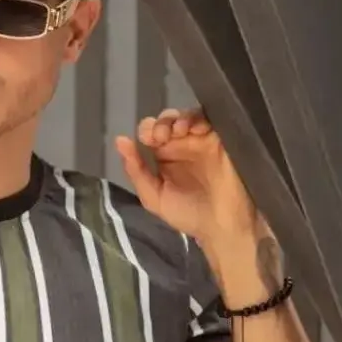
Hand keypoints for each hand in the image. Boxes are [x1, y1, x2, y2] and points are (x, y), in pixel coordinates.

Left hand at [114, 108, 258, 244]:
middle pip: (168, 120)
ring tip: (178, 131)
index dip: (147, 129)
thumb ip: (136, 171)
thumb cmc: (187, 215)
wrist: (220, 225)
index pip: (151, 133)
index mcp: (164, 157)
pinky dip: (201, 119)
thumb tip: (120, 140)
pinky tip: (196, 129)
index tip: (148, 139)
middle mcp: (182, 145)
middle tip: (162, 136)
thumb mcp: (154, 197)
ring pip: (188, 116)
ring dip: (180, 118)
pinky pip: (211, 120)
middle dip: (162, 123)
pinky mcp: (221, 139)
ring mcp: (202, 141)